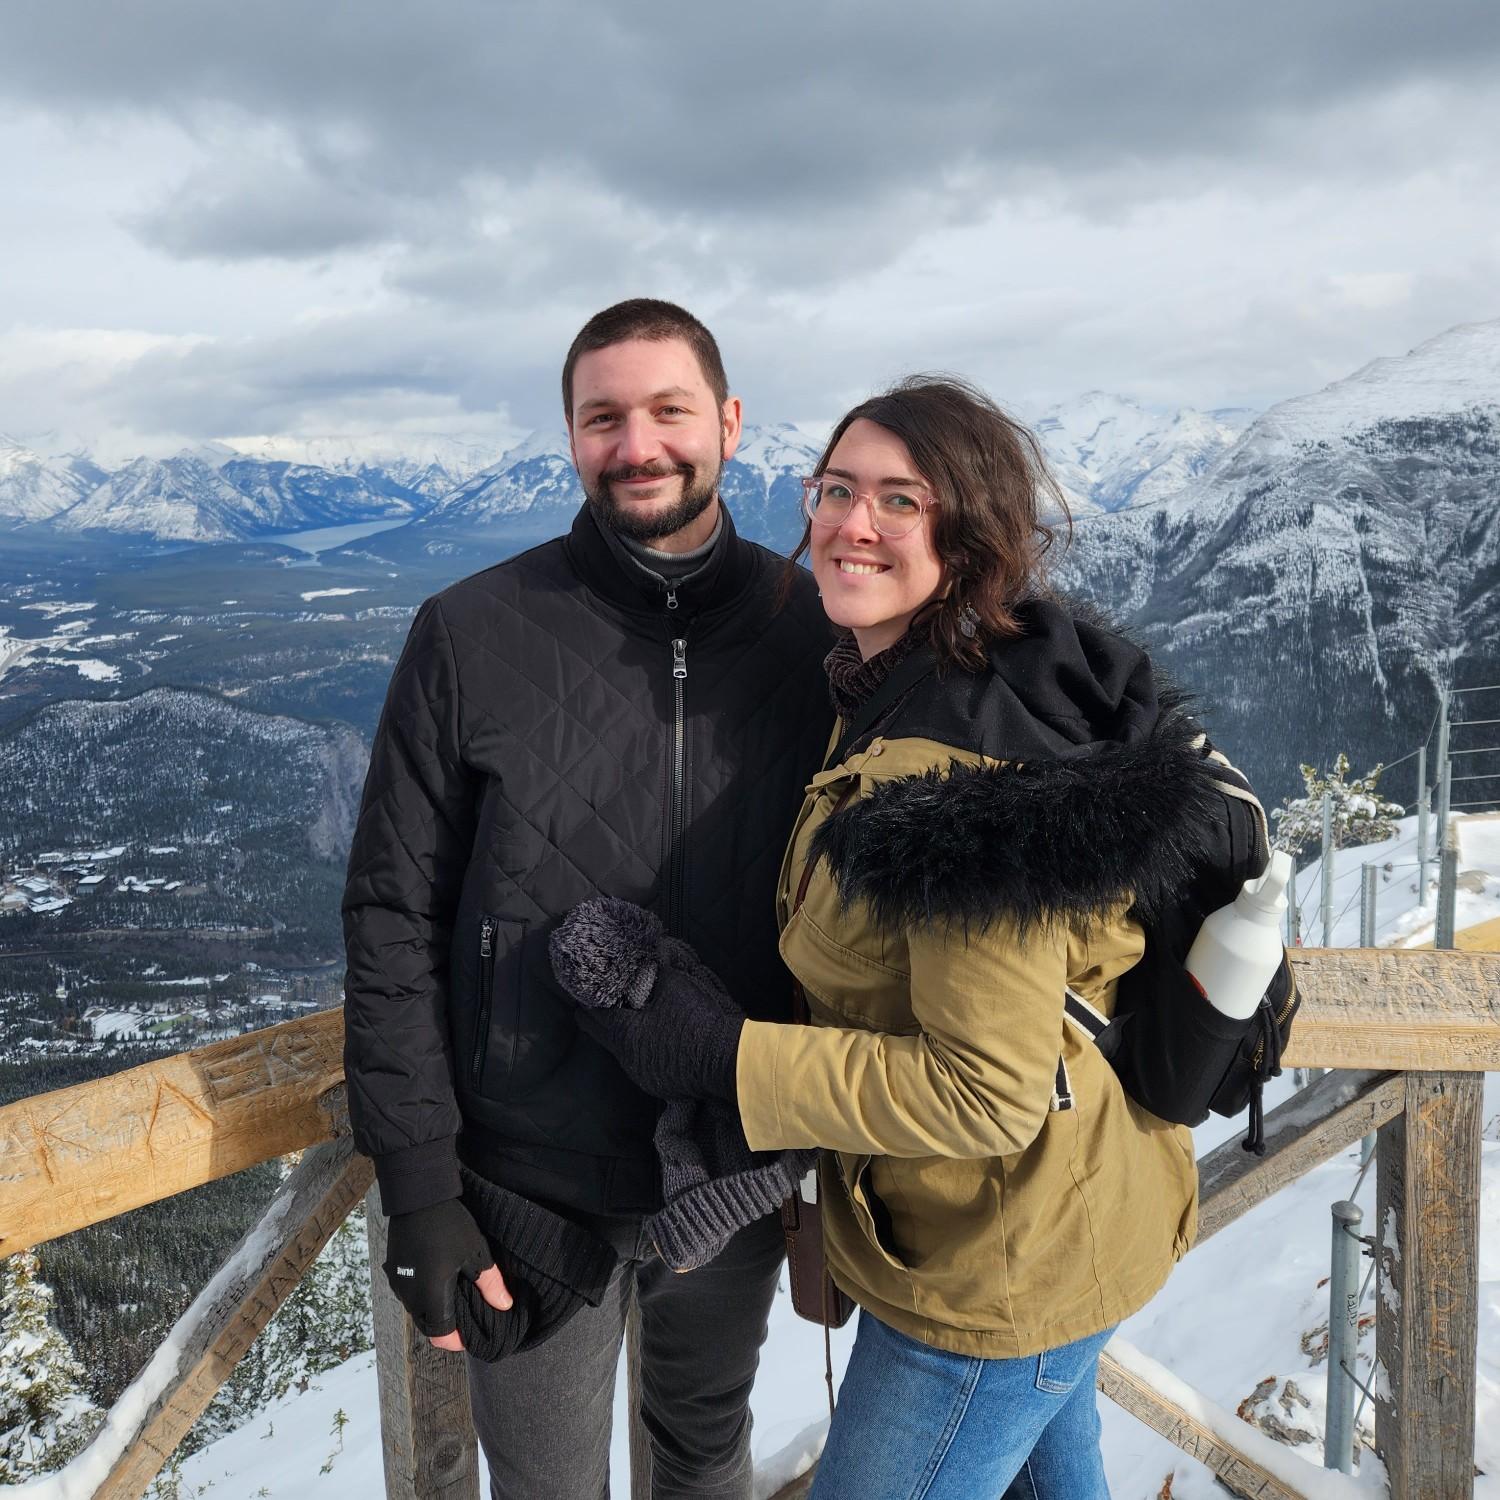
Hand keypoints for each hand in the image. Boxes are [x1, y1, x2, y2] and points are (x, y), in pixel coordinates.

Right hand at [383, 1198, 512, 1349]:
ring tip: (455, 1299)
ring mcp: (398, 1283)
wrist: (417, 1197)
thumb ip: (490, 1284)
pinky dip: (424, 1296)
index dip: (456, 1341)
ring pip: (417, 1310)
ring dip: (434, 1311)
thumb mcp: (476, 1253)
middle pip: (427, 1326)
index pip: (440, 1336)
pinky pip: (409, 1294)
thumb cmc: (449, 1225)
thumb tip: (504, 1305)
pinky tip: (438, 1282)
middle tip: (466, 1319)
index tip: (471, 1335)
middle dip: (446, 1328)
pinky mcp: (394, 1270)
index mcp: (430, 1296)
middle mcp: (410, 1295)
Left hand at [550, 900, 744, 1101]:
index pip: (594, 1015)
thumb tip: (648, 955)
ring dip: (619, 1036)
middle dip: (595, 1020)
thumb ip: (654, 970)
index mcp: (624, 1033)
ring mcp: (641, 1075)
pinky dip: (637, 1049)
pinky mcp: (658, 1084)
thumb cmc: (697, 1019)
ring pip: (620, 1051)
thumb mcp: (674, 985)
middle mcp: (626, 1058)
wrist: (726, 1060)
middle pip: (602, 1036)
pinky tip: (646, 1040)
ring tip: (622, 1020)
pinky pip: (638, 1063)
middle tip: (590, 1006)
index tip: (581, 993)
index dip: (587, 1001)